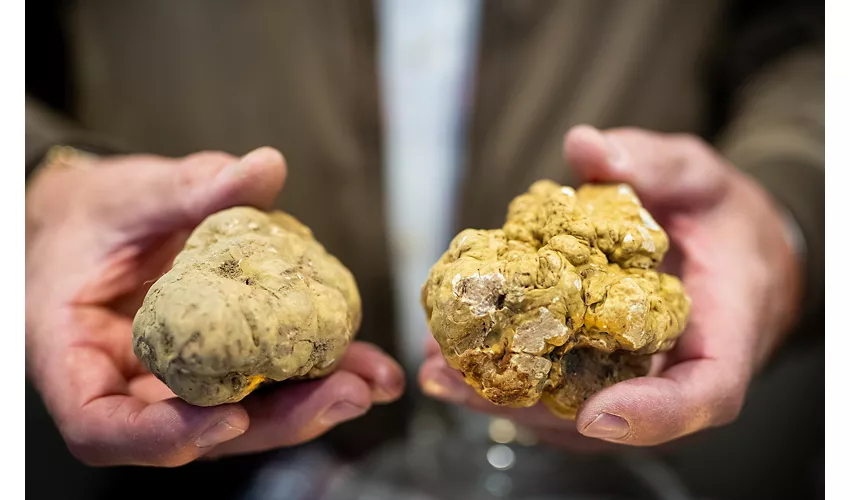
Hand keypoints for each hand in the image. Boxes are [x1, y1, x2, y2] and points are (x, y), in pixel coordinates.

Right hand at [25, 148, 403, 465]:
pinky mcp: (217, 365)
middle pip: (195, 432)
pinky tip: (362, 360)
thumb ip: (189, 188)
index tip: (231, 418)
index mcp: (76, 357)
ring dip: (309, 405)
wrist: (96, 220)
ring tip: (371, 380)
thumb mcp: (131, 195)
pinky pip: (260, 382)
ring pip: (239, 418)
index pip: (103, 427)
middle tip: (347, 394)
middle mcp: (128, 385)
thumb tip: (263, 168)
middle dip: (277, 422)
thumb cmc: (93, 213)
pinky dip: (310, 375)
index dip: (163, 436)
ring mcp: (176, 381)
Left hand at [420, 125, 801, 447]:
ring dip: (499, 398)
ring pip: (572, 414)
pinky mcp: (605, 376)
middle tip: (456, 379)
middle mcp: (677, 372)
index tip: (597, 413)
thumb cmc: (725, 221)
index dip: (654, 414)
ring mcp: (637, 382)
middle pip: (613, 418)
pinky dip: (505, 378)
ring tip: (436, 369)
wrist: (735, 256)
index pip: (705, 393)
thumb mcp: (699, 177)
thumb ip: (651, 163)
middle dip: (530, 408)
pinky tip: (452, 356)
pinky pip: (557, 391)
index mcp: (724, 333)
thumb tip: (585, 146)